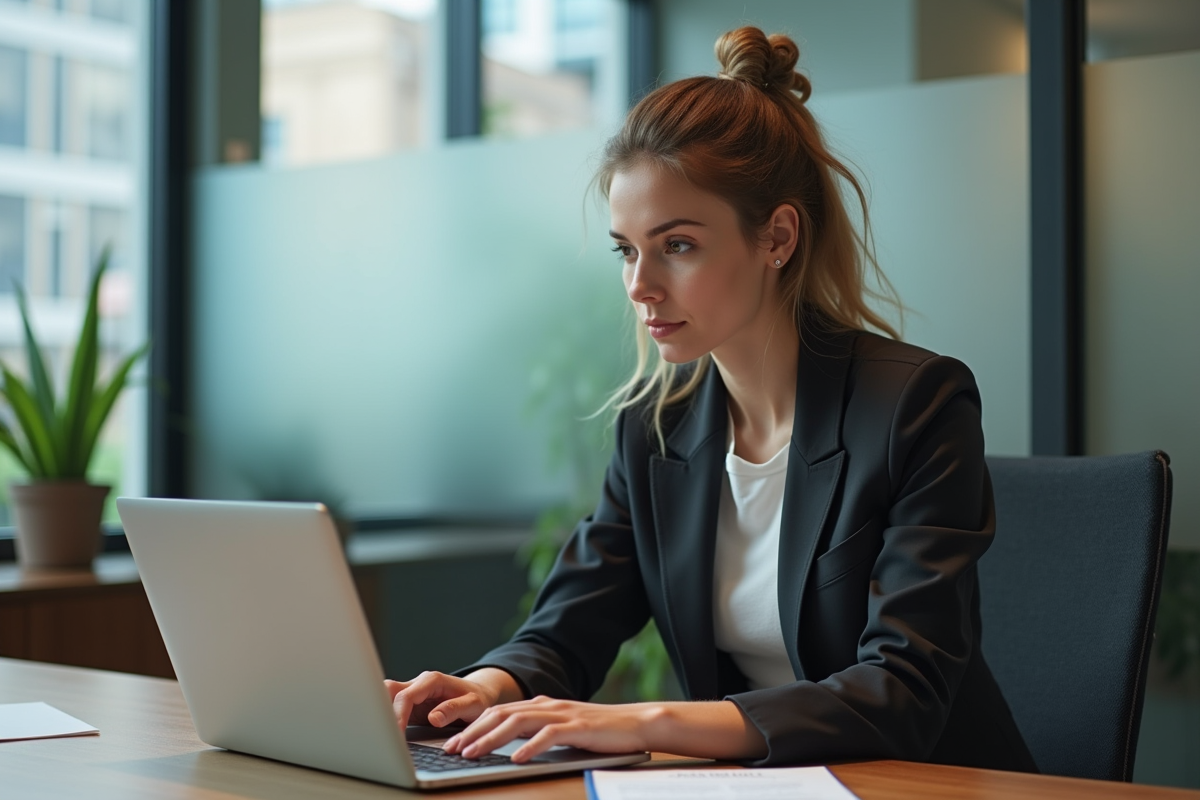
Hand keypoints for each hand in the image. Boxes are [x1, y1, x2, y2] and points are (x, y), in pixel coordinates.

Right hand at [386, 668, 523, 729]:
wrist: (480, 693)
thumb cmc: (478, 698)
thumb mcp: (473, 704)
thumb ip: (453, 709)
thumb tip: (433, 718)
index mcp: (432, 681)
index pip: (406, 696)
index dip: (398, 715)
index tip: (396, 733)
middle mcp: (419, 684)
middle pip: (389, 691)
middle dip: (381, 710)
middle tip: (382, 734)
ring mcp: (414, 693)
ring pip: (387, 697)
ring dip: (382, 713)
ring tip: (382, 735)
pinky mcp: (412, 705)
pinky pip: (393, 708)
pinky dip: (388, 719)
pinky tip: (388, 734)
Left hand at [443, 696, 655, 762]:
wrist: (636, 722)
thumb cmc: (600, 731)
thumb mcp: (563, 728)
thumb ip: (539, 731)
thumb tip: (510, 745)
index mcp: (542, 705)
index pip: (500, 712)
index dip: (474, 726)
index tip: (454, 743)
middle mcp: (548, 705)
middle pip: (502, 715)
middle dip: (474, 732)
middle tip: (453, 749)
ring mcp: (563, 715)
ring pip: (519, 723)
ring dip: (492, 739)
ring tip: (473, 753)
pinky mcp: (579, 728)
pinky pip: (550, 735)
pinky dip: (530, 747)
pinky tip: (516, 759)